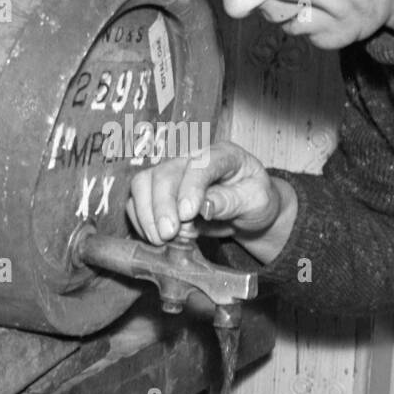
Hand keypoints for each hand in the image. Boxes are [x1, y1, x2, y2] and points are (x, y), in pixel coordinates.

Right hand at [125, 141, 280, 243]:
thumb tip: (205, 206)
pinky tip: (161, 238)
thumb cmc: (254, 200)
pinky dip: (143, 223)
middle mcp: (191, 159)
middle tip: (169, 234)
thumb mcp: (256, 201)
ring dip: (147, 216)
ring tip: (166, 239)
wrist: (247, 210)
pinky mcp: (158, 192)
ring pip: (142, 185)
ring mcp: (172, 174)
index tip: (187, 214)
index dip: (191, 188)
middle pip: (164, 173)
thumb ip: (231, 201)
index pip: (201, 164)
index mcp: (223, 155)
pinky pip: (137, 203)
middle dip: (161, 206)